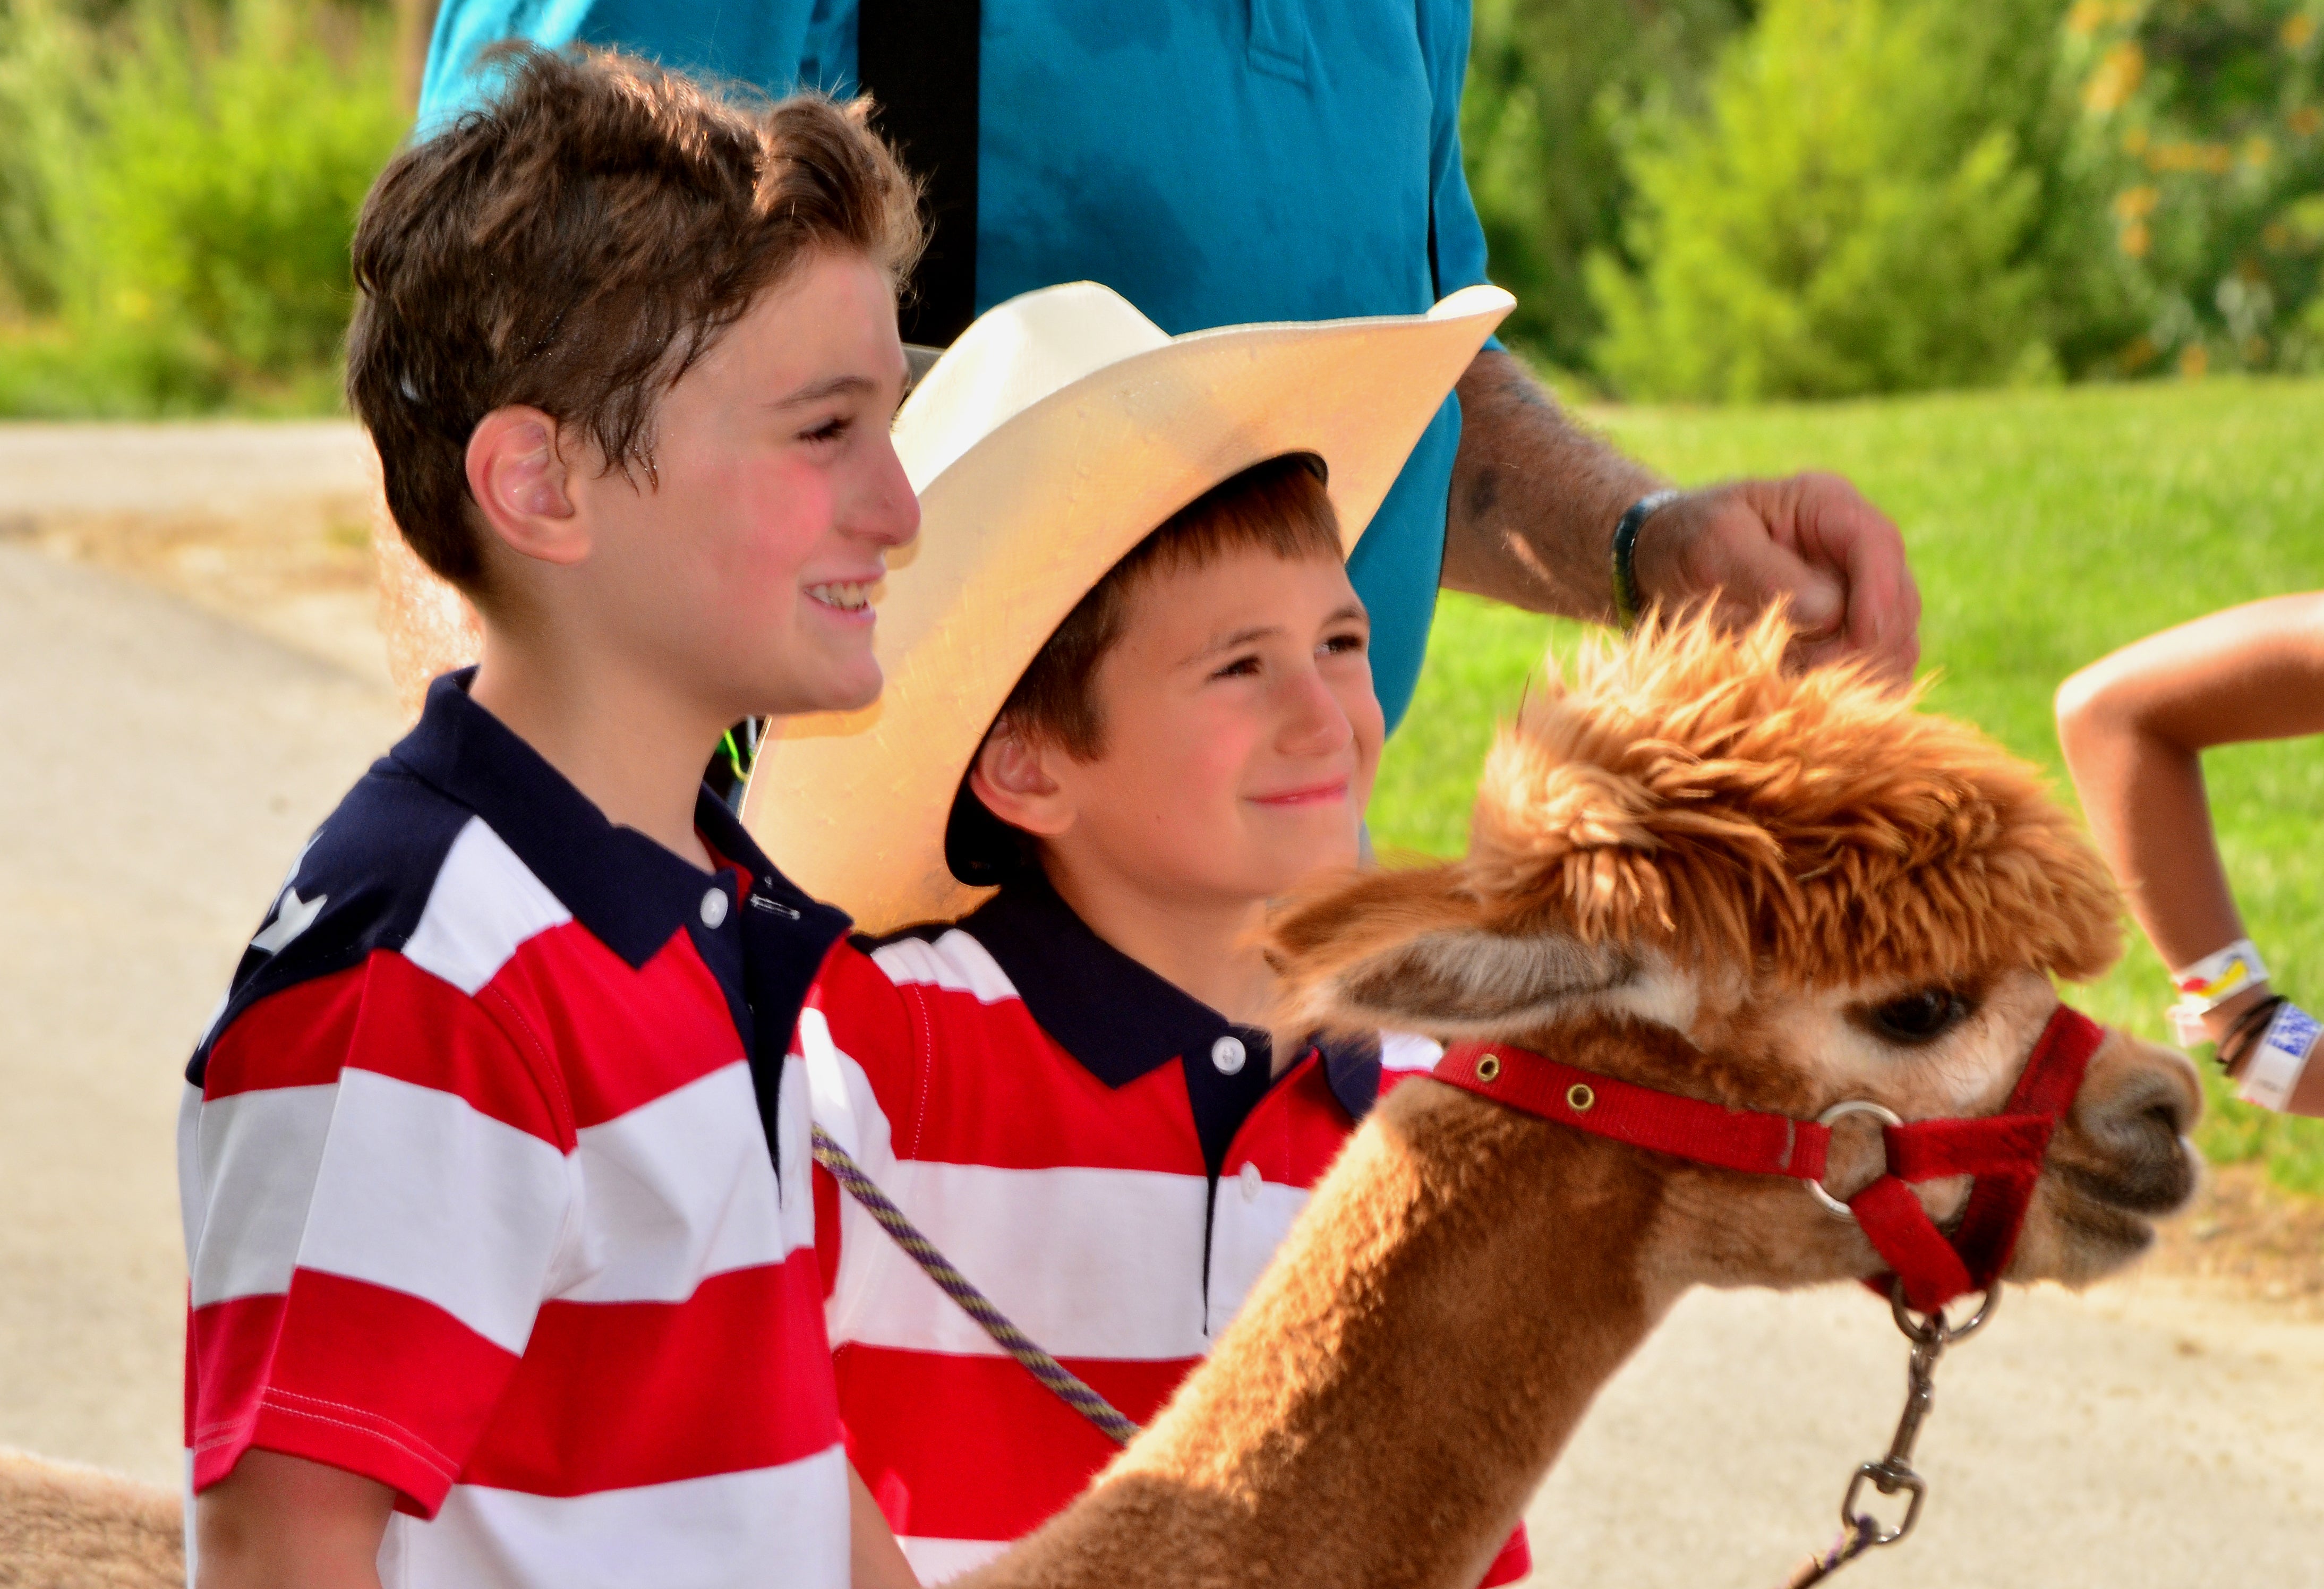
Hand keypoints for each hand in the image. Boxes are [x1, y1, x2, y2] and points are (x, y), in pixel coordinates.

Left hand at [1631, 473, 1918, 682]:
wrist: (1666, 564)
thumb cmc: (1684, 543)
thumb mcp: (1711, 545)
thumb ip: (1766, 573)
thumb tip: (1829, 612)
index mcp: (1828, 506)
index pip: (1879, 546)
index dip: (1877, 598)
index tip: (1857, 642)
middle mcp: (1856, 548)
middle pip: (1898, 604)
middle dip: (1862, 646)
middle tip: (1803, 673)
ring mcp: (1860, 593)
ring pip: (1894, 645)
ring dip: (1854, 675)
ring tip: (1790, 682)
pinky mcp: (1851, 634)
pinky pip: (1872, 672)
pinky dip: (1845, 691)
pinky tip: (1799, 695)